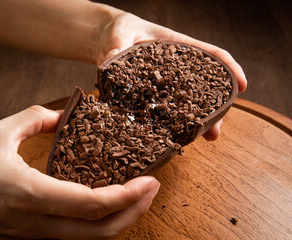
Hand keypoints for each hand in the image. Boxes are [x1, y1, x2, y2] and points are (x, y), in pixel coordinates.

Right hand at [0, 106, 159, 238]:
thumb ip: (36, 118)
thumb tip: (65, 116)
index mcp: (31, 195)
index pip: (93, 205)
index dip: (128, 195)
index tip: (149, 179)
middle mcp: (36, 223)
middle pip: (100, 232)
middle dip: (134, 213)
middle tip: (152, 188)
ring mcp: (33, 235)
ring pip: (88, 238)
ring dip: (119, 219)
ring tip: (136, 195)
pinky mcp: (29, 235)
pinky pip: (73, 234)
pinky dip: (97, 222)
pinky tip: (104, 203)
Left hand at [97, 13, 247, 140]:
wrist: (109, 40)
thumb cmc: (120, 32)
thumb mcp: (120, 34)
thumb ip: (117, 46)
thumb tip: (112, 59)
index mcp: (177, 46)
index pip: (210, 54)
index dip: (229, 68)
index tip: (242, 84)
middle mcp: (176, 68)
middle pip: (202, 87)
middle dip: (214, 108)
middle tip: (215, 130)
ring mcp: (166, 83)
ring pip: (187, 103)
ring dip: (197, 121)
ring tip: (203, 137)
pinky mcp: (152, 94)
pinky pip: (166, 110)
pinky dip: (174, 123)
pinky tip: (175, 137)